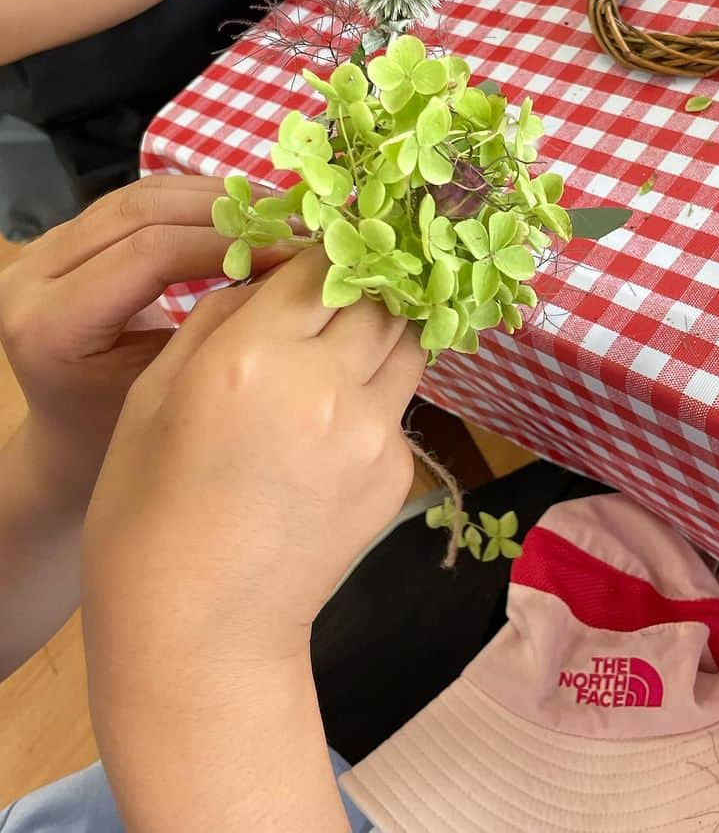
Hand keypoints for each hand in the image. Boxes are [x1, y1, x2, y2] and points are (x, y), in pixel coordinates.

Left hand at [0, 175, 272, 503]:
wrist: (70, 438)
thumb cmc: (121, 433)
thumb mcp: (171, 386)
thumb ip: (215, 325)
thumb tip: (291, 268)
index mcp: (49, 324)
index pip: (148, 255)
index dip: (227, 244)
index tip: (292, 253)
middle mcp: (30, 276)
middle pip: (140, 210)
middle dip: (227, 211)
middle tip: (294, 222)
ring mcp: (42, 250)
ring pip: (140, 194)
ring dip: (215, 196)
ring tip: (279, 211)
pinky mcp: (65, 238)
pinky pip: (136, 201)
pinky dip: (196, 199)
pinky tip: (246, 210)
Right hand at [83, 247, 424, 667]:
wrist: (198, 631)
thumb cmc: (148, 510)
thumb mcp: (155, 397)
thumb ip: (217, 320)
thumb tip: (266, 276)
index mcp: (256, 357)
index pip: (321, 265)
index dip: (322, 251)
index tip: (315, 252)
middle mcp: (328, 384)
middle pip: (380, 297)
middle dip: (362, 285)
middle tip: (340, 290)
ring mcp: (373, 431)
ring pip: (407, 344)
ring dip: (382, 332)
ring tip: (343, 348)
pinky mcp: (397, 472)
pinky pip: (399, 405)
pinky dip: (377, 395)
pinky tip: (333, 424)